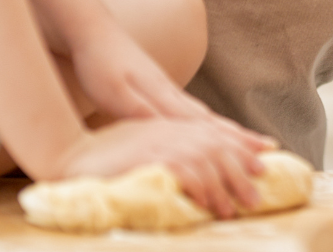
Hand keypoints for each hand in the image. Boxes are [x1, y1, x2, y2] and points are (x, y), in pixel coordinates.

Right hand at [58, 118, 267, 220]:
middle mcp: (169, 128)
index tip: (266, 154)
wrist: (67, 152)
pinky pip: (183, 170)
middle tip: (257, 195)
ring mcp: (159, 139)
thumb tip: (192, 166)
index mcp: (170, 123)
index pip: (214, 130)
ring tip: (233, 210)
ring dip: (224, 186)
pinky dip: (200, 187)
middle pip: (217, 144)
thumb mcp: (142, 142)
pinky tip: (207, 204)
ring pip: (206, 159)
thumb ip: (168, 145)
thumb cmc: (102, 153)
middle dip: (242, 169)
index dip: (242, 141)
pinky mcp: (148, 155)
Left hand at [71, 27, 268, 136]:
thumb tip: (168, 135)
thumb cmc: (101, 62)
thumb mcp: (114, 92)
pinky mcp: (158, 88)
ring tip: (249, 141)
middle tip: (269, 150)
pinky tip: (208, 126)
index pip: (206, 126)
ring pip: (204, 116)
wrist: (93, 30)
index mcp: (165, 98)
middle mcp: (173, 94)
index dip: (232, 143)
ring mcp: (167, 89)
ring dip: (227, 130)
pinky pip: (191, 111)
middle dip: (240, 137)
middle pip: (213, 121)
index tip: (259, 152)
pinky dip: (207, 123)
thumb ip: (141, 112)